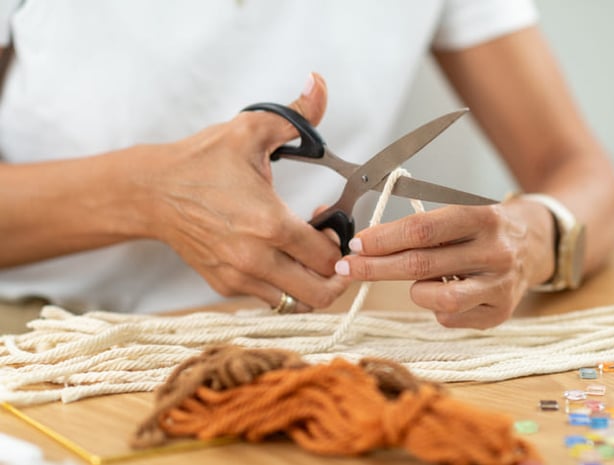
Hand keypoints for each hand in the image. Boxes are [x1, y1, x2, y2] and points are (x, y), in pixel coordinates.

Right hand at [138, 73, 347, 310]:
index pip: (329, 257)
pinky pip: (269, 300)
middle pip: (321, 293)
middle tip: (332, 249)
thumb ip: (296, 114)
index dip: (342, 242)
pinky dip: (284, 285)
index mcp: (269, 225)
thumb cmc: (201, 162)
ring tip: (305, 254)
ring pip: (295, 303)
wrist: (151, 191)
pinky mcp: (225, 285)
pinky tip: (278, 255)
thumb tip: (318, 84)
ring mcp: (239, 277)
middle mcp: (256, 259)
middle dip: (337, 274)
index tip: (332, 222)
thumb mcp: (250, 130)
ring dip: (311, 282)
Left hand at [333, 199, 554, 327]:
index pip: (424, 228)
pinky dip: (437, 307)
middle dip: (376, 267)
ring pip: (435, 298)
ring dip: (415, 291)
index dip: (385, 238)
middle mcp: (495, 253)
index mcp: (484, 218)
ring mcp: (500, 286)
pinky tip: (449, 292)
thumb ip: (425, 229)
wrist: (537, 244)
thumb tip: (368, 246)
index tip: (358, 244)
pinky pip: (449, 318)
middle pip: (421, 264)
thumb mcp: (464, 214)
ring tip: (422, 281)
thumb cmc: (486, 228)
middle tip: (348, 268)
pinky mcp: (500, 313)